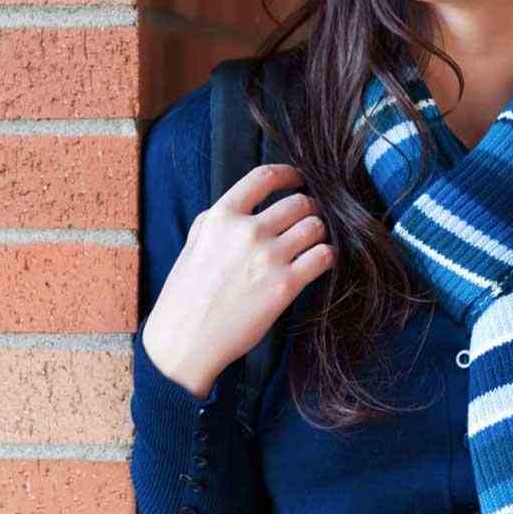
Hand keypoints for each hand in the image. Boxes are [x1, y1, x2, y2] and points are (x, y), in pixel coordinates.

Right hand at [140, 163, 335, 398]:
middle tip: (309, 219)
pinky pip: (323, 256)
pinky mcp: (285, 286)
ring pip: (315, 226)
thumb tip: (248, 202)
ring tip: (312, 242)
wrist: (185, 340)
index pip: (264, 177)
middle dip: (309, 208)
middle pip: (299, 202)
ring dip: (319, 232)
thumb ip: (220, 218)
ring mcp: (268, 258)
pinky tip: (319, 261)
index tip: (299, 179)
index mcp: (222, 216)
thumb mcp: (195, 242)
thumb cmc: (187, 293)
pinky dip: (327, 256)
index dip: (289, 174)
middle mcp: (247, 231)